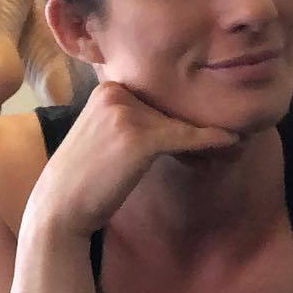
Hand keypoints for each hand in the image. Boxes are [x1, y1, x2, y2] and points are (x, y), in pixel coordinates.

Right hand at [26, 82, 240, 237]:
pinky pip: (184, 136)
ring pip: (180, 122)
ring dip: (204, 138)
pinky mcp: (139, 137)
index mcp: (108, 87)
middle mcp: (115, 92)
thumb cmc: (85, 176)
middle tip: (221, 144)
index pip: (158, 97)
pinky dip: (210, 140)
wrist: (60, 205)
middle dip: (193, 128)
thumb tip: (179, 117)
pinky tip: (231, 140)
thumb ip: (133, 117)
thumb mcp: (104, 134)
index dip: (180, 117)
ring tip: (226, 148)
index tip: (205, 133)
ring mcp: (125, 113)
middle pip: (170, 107)